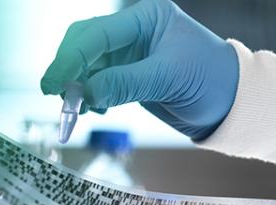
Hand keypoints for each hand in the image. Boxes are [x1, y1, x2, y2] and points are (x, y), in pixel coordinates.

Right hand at [41, 0, 238, 139]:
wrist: (227, 103)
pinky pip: (95, 80)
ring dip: (76, 85)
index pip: (96, 34)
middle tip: (56, 94)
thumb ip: (124, 84)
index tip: (55, 83)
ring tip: (76, 107)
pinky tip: (93, 108)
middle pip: (84, 43)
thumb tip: (85, 95)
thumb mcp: (168, 78)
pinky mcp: (125, 73)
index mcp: (145, 18)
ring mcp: (128, 53)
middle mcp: (132, 31)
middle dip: (68, 69)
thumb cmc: (211, 80)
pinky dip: (88, 95)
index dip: (71, 59)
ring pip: (86, 64)